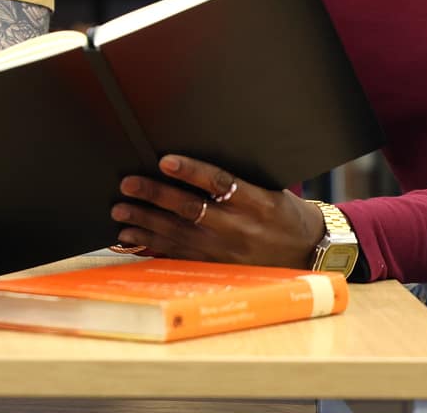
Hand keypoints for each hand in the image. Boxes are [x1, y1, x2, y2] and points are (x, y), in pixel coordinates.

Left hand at [110, 154, 324, 269]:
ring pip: (179, 234)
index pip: (220, 183)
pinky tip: (132, 234)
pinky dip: (153, 244)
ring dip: (146, 221)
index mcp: (257, 202)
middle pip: (192, 210)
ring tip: (120, 209)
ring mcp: (227, 251)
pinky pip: (179, 255)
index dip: (191, 171)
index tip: (164, 160)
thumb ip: (236, 178)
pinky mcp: (217, 265)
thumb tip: (190, 159)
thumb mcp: (270, 189)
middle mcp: (240, 228)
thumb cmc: (283, 211)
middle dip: (156, 196)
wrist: (306, 249)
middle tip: (128, 184)